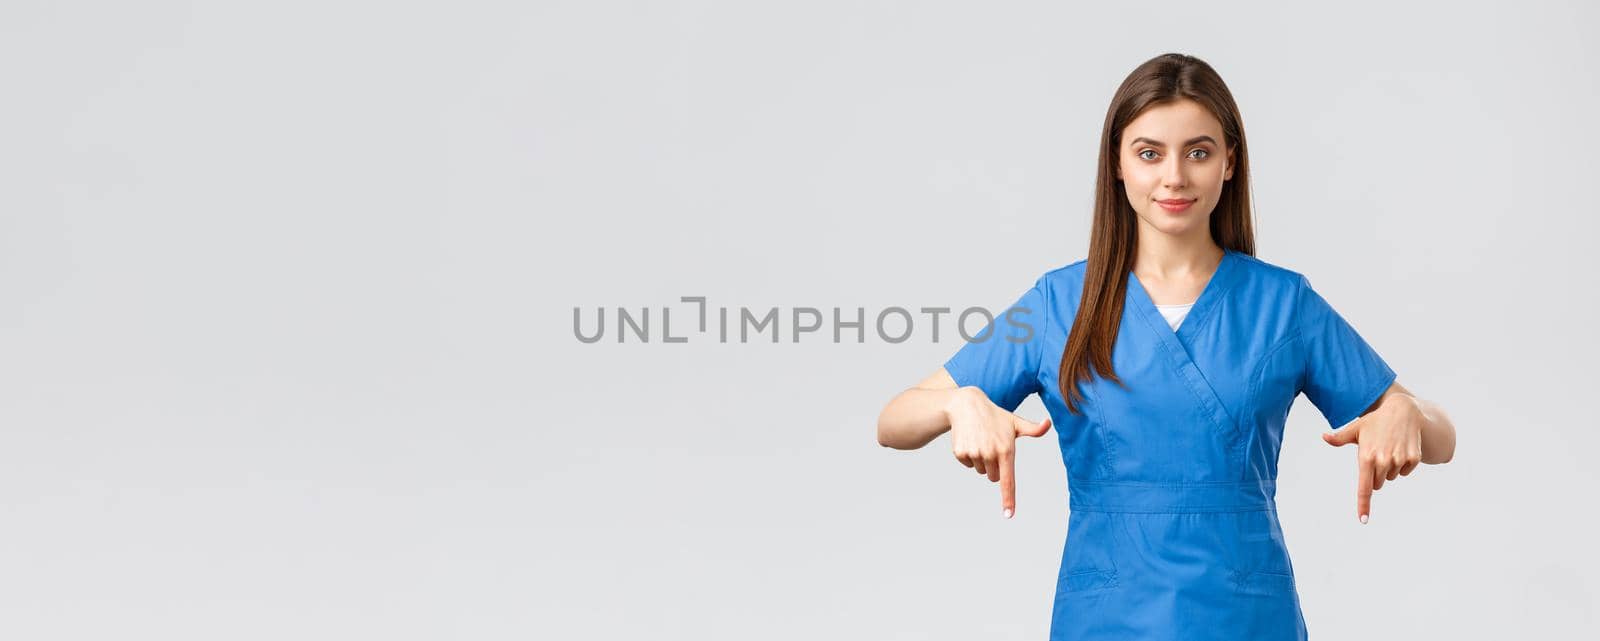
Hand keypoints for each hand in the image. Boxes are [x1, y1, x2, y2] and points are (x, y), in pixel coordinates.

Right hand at [943, 386, 1052, 518]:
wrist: (967, 404)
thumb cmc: (995, 415)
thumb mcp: (1015, 422)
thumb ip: (1033, 429)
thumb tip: (1048, 424)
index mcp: (1006, 450)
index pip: (1008, 481)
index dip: (1008, 499)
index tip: (1008, 514)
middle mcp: (990, 454)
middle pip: (993, 476)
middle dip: (994, 465)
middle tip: (992, 445)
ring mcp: (974, 453)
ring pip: (980, 471)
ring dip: (981, 460)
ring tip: (981, 440)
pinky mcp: (960, 453)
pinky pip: (968, 464)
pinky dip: (969, 456)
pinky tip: (970, 440)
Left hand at [1321, 393, 1424, 523]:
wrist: (1403, 411)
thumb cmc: (1375, 421)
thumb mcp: (1356, 428)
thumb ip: (1339, 437)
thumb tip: (1324, 437)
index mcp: (1366, 457)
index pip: (1364, 487)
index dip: (1363, 505)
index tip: (1363, 519)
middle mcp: (1383, 461)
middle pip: (1377, 484)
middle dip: (1376, 474)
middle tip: (1377, 453)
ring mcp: (1400, 460)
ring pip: (1391, 477)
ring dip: (1389, 468)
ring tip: (1389, 447)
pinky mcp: (1414, 458)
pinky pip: (1405, 472)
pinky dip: (1403, 464)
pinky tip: (1401, 448)